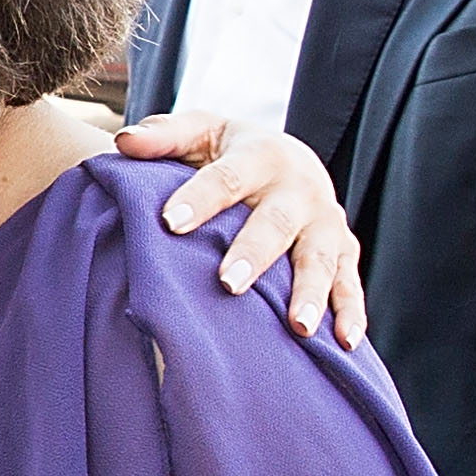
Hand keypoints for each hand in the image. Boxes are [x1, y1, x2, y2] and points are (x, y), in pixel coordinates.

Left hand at [117, 111, 365, 347]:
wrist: (289, 159)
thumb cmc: (230, 152)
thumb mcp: (201, 132)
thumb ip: (163, 137)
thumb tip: (124, 142)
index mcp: (261, 155)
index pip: (226, 178)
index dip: (200, 198)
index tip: (170, 223)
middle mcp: (300, 188)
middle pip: (276, 223)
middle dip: (254, 254)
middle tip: (228, 283)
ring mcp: (326, 222)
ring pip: (320, 258)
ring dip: (311, 293)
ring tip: (298, 327)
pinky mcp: (344, 250)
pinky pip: (350, 283)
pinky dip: (352, 312)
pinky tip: (344, 342)